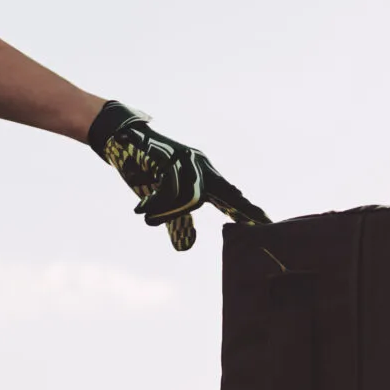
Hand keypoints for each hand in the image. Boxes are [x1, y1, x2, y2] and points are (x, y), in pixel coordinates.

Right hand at [87, 100, 268, 250]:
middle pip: (228, 195)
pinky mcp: (170, 156)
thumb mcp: (163, 201)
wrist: (120, 141)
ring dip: (166, 213)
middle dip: (244, 208)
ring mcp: (186, 159)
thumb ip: (177, 222)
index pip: (230, 197)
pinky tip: (140, 209)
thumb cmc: (143, 170)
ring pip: (192, 198)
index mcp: (203, 176)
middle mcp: (201, 166)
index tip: (270, 225)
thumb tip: (186, 248)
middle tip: (262, 223)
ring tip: (146, 215)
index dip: (248, 211)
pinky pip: (171, 190)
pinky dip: (155, 204)